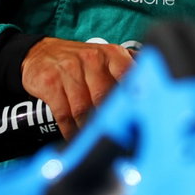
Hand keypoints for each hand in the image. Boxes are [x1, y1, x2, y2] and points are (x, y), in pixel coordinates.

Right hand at [20, 37, 134, 139]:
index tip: (139, 122)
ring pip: (84, 110)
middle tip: (115, 138)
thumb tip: (154, 97)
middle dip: (109, 121)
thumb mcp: (106, 59)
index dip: (134, 102)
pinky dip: (70, 130)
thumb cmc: (80, 63)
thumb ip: (128, 74)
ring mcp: (69, 70)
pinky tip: (75, 137)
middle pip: (106, 99)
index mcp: (112, 55)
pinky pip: (64, 114)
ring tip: (94, 140)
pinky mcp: (50, 82)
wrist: (39, 54)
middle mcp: (92, 59)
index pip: (130, 78)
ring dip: (89, 129)